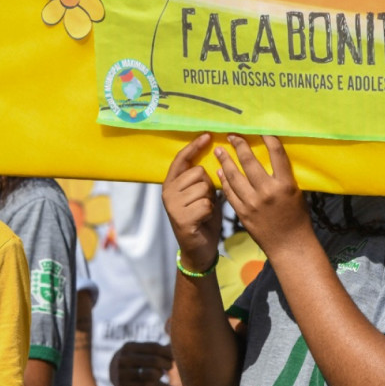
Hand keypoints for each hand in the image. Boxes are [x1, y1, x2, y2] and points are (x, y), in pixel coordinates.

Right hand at [110, 342, 172, 385]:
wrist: (116, 373)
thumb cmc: (137, 359)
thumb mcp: (143, 351)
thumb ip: (159, 348)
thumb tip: (174, 345)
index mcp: (129, 346)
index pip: (154, 347)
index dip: (168, 352)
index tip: (174, 356)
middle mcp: (123, 359)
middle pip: (154, 360)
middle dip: (167, 364)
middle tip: (170, 367)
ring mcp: (122, 373)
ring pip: (151, 374)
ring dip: (159, 374)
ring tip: (159, 373)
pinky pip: (147, 385)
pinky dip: (153, 383)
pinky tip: (151, 381)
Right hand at [162, 133, 221, 271]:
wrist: (199, 249)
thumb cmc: (203, 218)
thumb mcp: (201, 195)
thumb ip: (202, 179)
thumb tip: (217, 155)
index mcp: (171, 184)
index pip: (182, 159)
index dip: (194, 147)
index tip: (208, 135)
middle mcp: (167, 192)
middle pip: (198, 172)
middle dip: (208, 185)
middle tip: (204, 200)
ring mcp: (173, 206)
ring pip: (204, 188)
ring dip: (210, 200)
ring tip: (203, 211)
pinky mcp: (181, 218)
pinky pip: (206, 204)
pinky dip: (210, 212)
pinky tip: (203, 220)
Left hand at [213, 135, 311, 258]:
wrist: (289, 245)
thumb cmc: (296, 218)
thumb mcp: (296, 194)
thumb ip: (282, 177)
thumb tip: (270, 158)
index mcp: (286, 184)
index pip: (276, 154)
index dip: (268, 138)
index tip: (260, 130)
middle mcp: (268, 192)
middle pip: (250, 162)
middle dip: (239, 145)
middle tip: (232, 135)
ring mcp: (253, 203)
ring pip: (235, 176)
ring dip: (226, 161)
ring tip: (220, 150)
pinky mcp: (242, 213)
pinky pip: (230, 192)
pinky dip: (224, 180)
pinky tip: (219, 171)